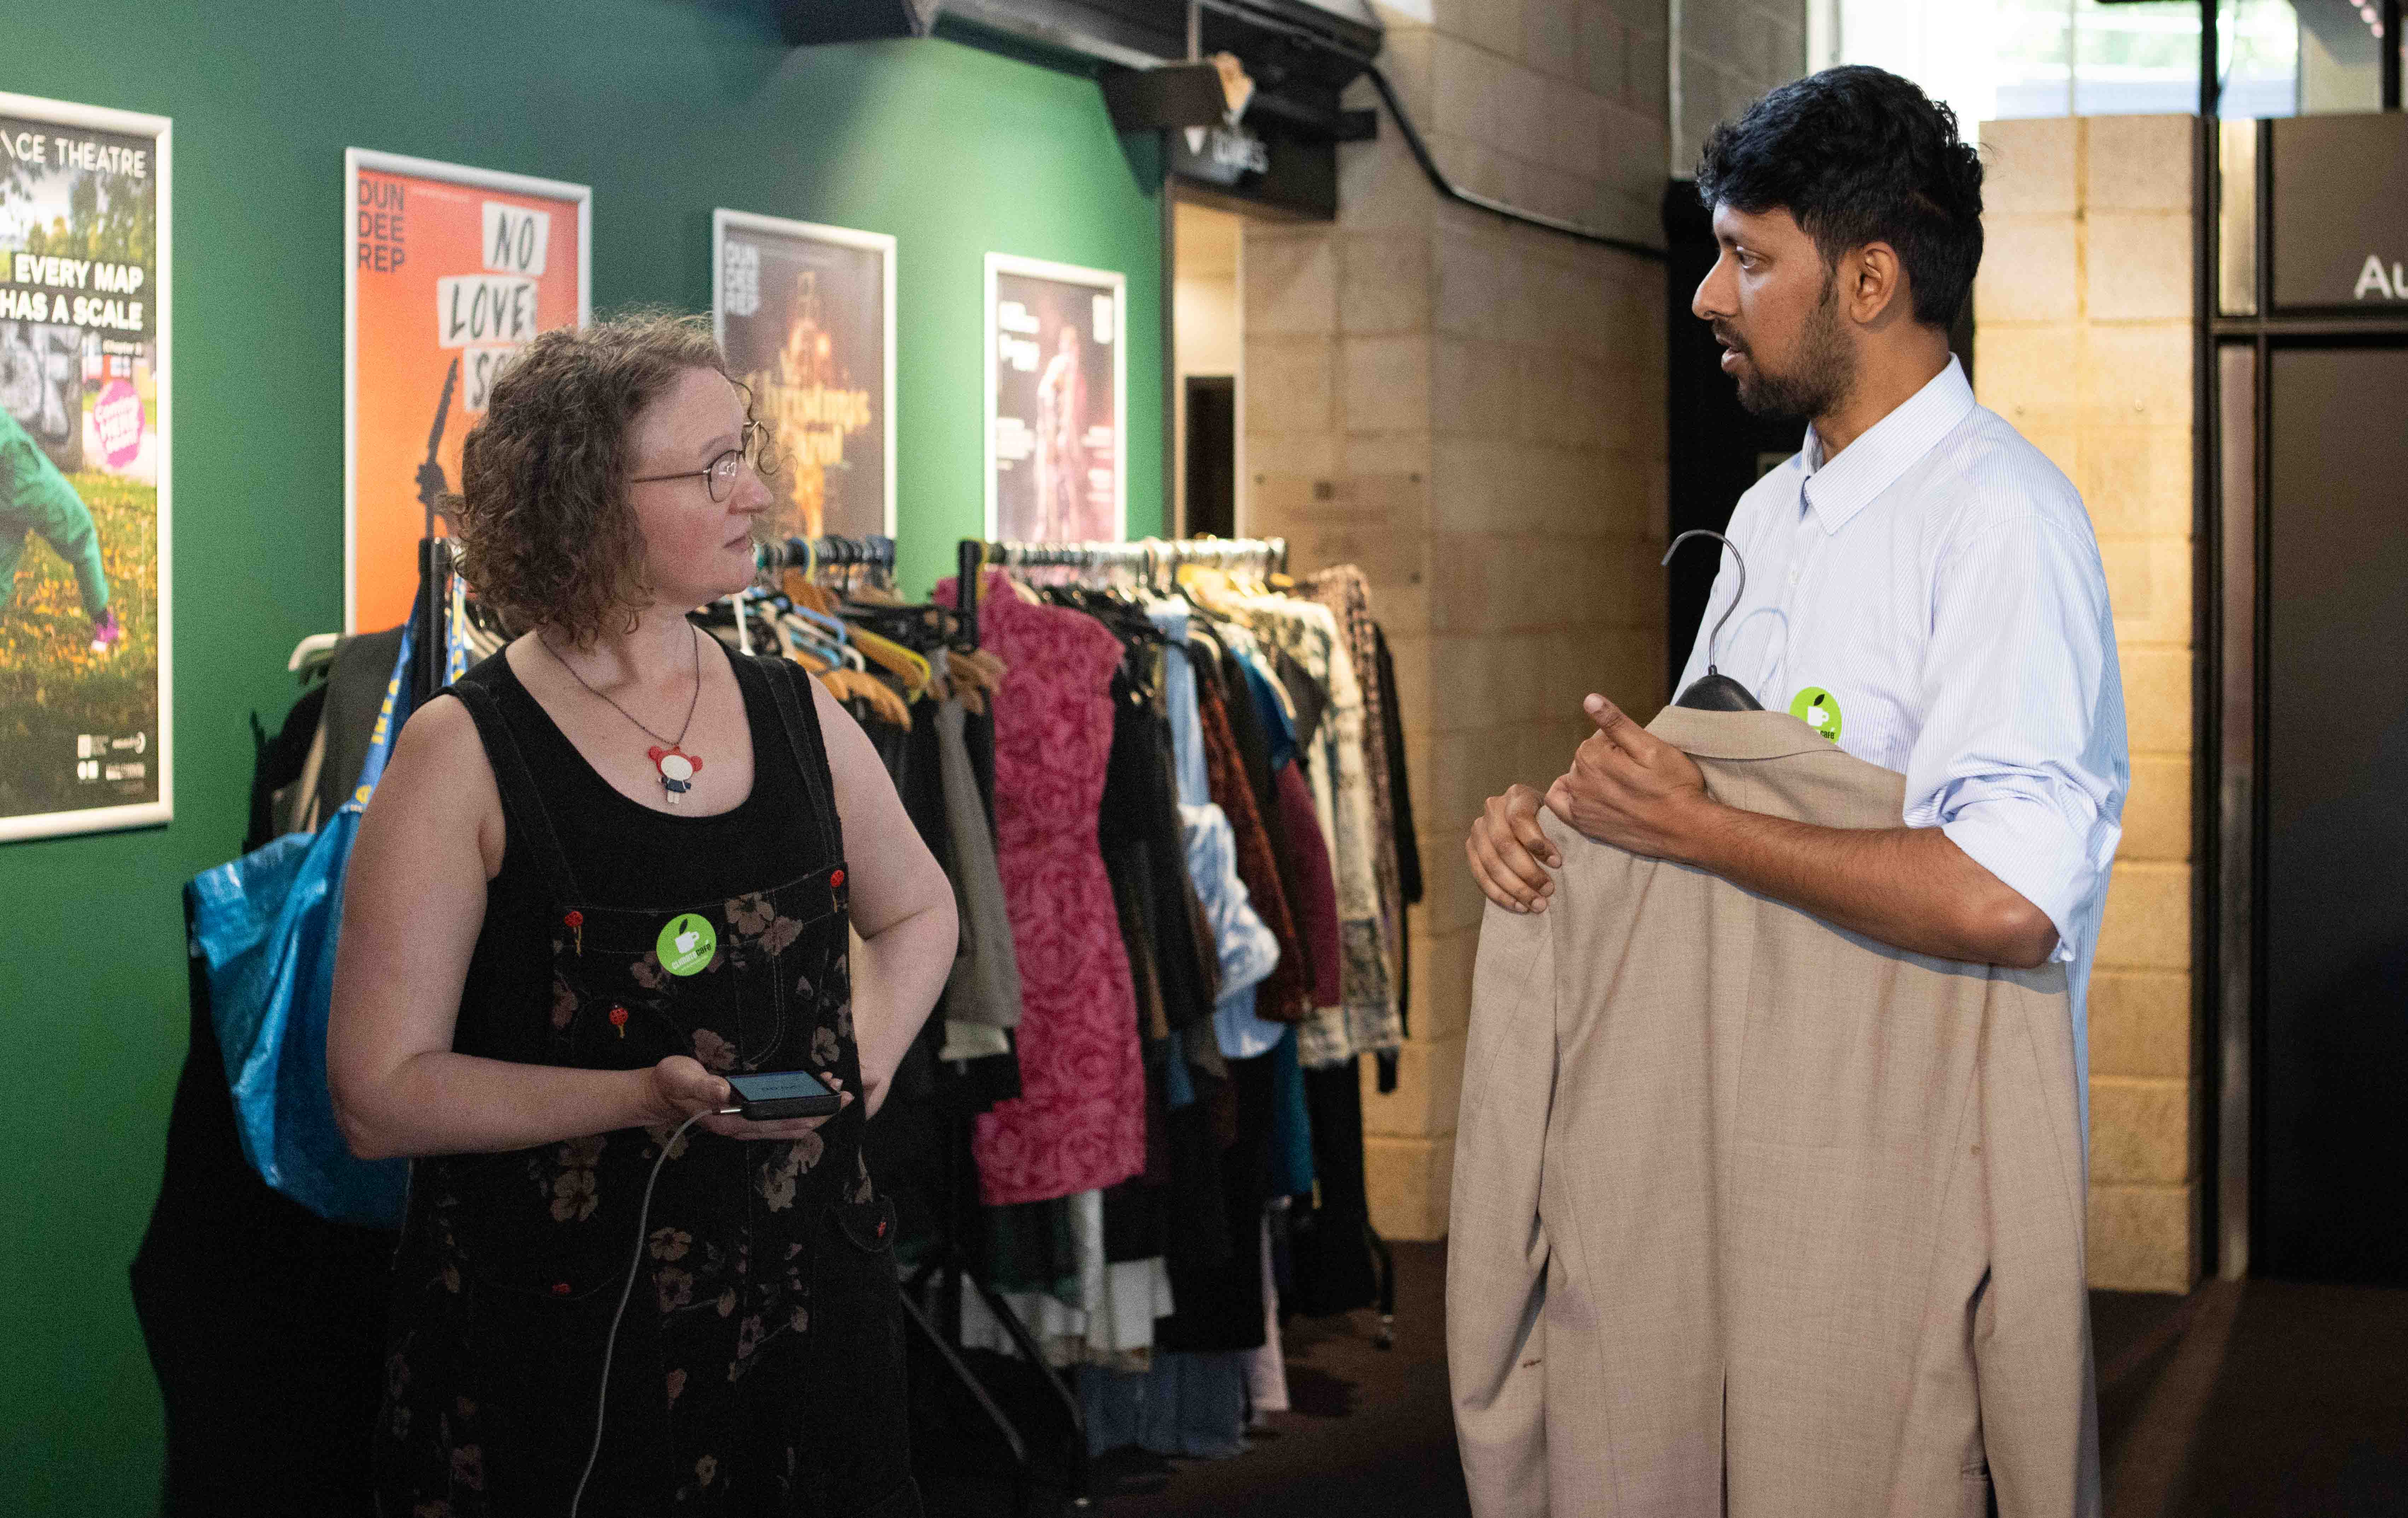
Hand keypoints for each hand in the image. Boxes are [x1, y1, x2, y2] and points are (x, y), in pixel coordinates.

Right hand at [643, 1055, 853, 1141]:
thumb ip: (705, 1088)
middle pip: (790, 1123)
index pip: (779, 1118)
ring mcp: (744, 1123)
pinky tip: (811, 1100)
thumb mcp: (684, 1079)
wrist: (657, 1094)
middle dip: (822, 1111)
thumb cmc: (671, 1083)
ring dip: (813, 1110)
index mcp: (733, 1120)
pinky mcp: (743, 1115)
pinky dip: (797, 1108)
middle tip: (850, 1095)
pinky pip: (777, 1116)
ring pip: (787, 1121)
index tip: (833, 1098)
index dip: (807, 1109)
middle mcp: (743, 1126)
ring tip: (839, 1095)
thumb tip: (726, 1094)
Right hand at [1466, 783, 1561, 912]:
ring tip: (1537, 904)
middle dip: (1527, 872)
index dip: (1536, 842)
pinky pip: (1479, 875)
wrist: (1530, 824)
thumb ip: (1558, 827)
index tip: (1557, 863)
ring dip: (1515, 888)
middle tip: (1548, 890)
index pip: (1520, 818)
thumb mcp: (1557, 816)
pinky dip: (1499, 894)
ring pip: (1491, 863)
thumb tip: (1557, 859)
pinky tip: (1518, 906)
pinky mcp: (1471, 848)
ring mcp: (1478, 829)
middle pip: (1504, 844)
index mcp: (1517, 795)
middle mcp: (1492, 808)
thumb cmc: (1551, 822)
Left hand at [1542, 695, 1717, 860]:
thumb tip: (1589, 699)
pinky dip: (1567, 794)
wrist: (1686, 830)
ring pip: (1577, 776)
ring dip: (1594, 776)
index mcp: (1592, 756)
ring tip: (1623, 786)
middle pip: (1587, 757)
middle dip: (1608, 759)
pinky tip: (1588, 793)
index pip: (1599, 737)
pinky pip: (1558, 802)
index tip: (1640, 756)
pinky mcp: (1583, 824)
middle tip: (1636, 774)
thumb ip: (1615, 723)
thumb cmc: (1673, 786)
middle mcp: (1578, 781)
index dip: (1622, 743)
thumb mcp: (1650, 746)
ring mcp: (1579, 805)